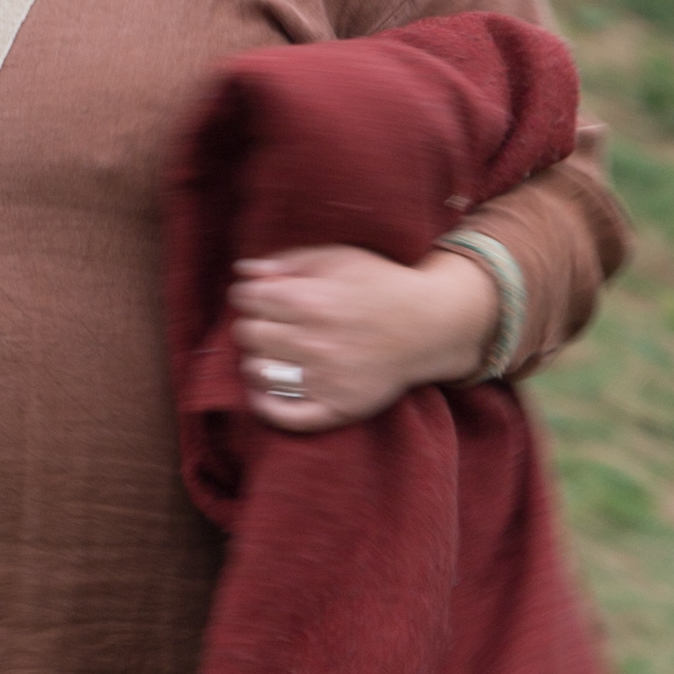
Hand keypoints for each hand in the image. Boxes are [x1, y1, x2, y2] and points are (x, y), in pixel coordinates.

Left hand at [230, 247, 502, 432]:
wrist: (430, 325)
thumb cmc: (380, 285)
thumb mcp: (338, 258)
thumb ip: (288, 261)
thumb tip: (243, 271)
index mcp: (310, 300)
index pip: (246, 300)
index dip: (247, 295)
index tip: (260, 296)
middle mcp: (314, 341)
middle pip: (248, 334)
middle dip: (254, 324)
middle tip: (272, 323)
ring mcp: (325, 378)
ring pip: (257, 372)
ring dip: (257, 360)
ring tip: (275, 352)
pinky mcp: (337, 407)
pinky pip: (285, 416)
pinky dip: (266, 405)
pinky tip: (264, 391)